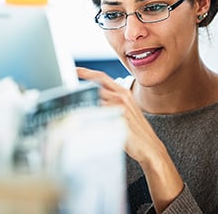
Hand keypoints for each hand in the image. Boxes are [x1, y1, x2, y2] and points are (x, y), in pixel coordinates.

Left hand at [76, 67, 184, 210]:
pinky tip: (84, 124)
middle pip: (94, 88)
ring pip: (93, 101)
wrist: (150, 147)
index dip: (86, 72)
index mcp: (123, 92)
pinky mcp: (117, 121)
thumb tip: (93, 100)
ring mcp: (119, 109)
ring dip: (83, 106)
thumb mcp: (125, 110)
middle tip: (67, 93)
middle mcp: (121, 97)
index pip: (101, 77)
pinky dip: (89, 118)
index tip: (74, 70)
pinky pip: (97, 117)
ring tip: (74, 112)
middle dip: (80, 91)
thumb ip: (110, 102)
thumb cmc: (136, 131)